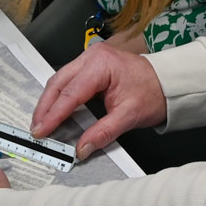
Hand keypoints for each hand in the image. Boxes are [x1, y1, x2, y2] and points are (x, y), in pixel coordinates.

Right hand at [31, 42, 166, 160]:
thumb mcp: (129, 116)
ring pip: (60, 80)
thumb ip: (103, 133)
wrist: (168, 83)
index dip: (53, 115)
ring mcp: (90, 58)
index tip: (42, 131)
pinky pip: (68, 80)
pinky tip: (54, 111)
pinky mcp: (90, 65)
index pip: (70, 93)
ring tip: (42, 123)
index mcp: (101, 64)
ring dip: (49, 102)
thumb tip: (82, 148)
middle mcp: (92, 57)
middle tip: (37, 129)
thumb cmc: (153, 92)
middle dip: (45, 108)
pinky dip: (59, 96)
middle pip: (58, 83)